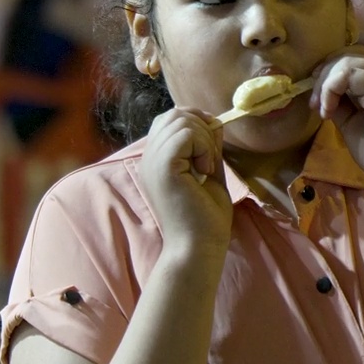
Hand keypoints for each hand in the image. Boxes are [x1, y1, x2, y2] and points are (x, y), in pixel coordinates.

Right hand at [138, 108, 232, 258]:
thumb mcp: (209, 172)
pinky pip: (185, 135)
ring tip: (206, 168)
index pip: (169, 119)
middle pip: (174, 114)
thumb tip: (215, 121)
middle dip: (201, 128)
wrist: (199, 248)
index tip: (211, 144)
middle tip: (210, 160)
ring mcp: (152, 162)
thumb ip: (209, 147)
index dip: (194, 121)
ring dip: (204, 140)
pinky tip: (204, 171)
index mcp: (156, 160)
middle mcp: (148, 158)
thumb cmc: (206, 219)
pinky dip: (203, 147)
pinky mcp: (162, 167)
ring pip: (181, 121)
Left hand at [309, 46, 363, 195]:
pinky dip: (332, 88)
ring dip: (326, 82)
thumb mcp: (351, 120)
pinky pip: (351, 74)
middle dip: (324, 73)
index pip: (355, 57)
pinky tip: (329, 111)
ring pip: (349, 61)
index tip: (317, 99)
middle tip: (315, 102)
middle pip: (350, 53)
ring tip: (322, 109)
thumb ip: (340, 100)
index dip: (329, 71)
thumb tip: (320, 87)